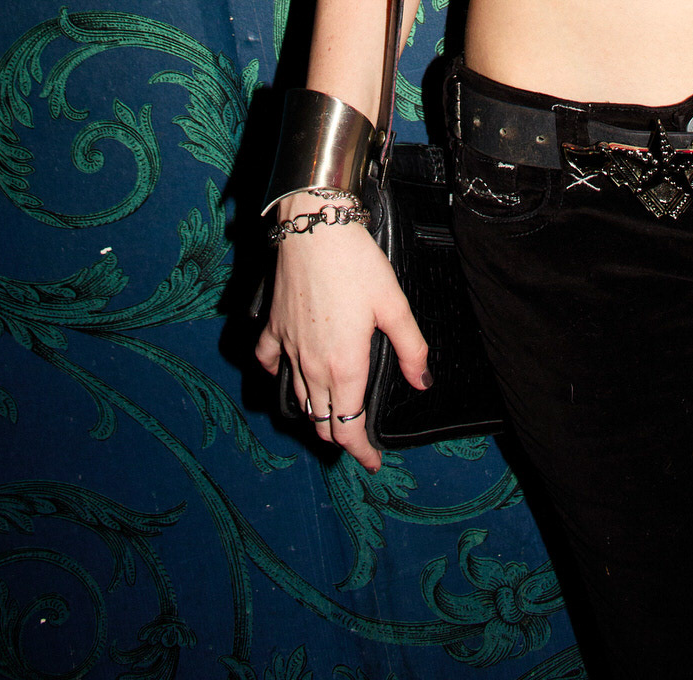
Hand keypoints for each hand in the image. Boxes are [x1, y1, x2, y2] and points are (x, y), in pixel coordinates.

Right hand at [255, 219, 429, 471]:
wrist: (314, 229)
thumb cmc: (357, 265)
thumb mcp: (395, 305)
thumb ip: (411, 349)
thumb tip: (422, 383)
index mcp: (345, 368)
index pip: (349, 429)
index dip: (362, 452)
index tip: (373, 462)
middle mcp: (312, 367)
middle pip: (322, 421)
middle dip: (341, 436)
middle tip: (359, 437)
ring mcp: (289, 349)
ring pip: (298, 399)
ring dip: (316, 413)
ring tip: (333, 412)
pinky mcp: (274, 329)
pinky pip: (270, 364)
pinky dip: (280, 376)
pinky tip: (290, 374)